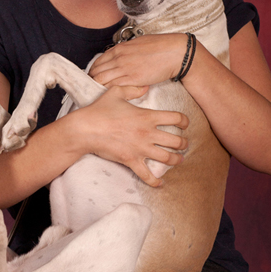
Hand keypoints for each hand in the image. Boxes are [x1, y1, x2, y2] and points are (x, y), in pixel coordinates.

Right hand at [70, 85, 189, 186]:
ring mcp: (141, 149)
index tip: (185, 124)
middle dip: (184, 144)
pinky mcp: (131, 161)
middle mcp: (148, 133)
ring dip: (176, 160)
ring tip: (179, 160)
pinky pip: (147, 175)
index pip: (176, 118)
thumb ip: (133, 89)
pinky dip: (155, 182)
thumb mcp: (116, 92)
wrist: (85, 129)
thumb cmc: (99, 110)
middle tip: (184, 144)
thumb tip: (145, 87)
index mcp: (147, 116)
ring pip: (167, 158)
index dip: (185, 121)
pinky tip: (160, 184)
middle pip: (177, 141)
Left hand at [89, 34, 188, 87]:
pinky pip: (113, 87)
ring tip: (100, 94)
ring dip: (98, 88)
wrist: (175, 52)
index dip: (93, 72)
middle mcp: (118, 58)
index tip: (94, 78)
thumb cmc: (160, 46)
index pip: (97, 62)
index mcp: (119, 49)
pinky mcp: (133, 79)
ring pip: (101, 81)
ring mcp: (124, 69)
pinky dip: (109, 91)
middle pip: (95, 73)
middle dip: (92, 82)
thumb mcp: (137, 44)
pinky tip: (110, 95)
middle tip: (93, 89)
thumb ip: (126, 51)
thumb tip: (121, 55)